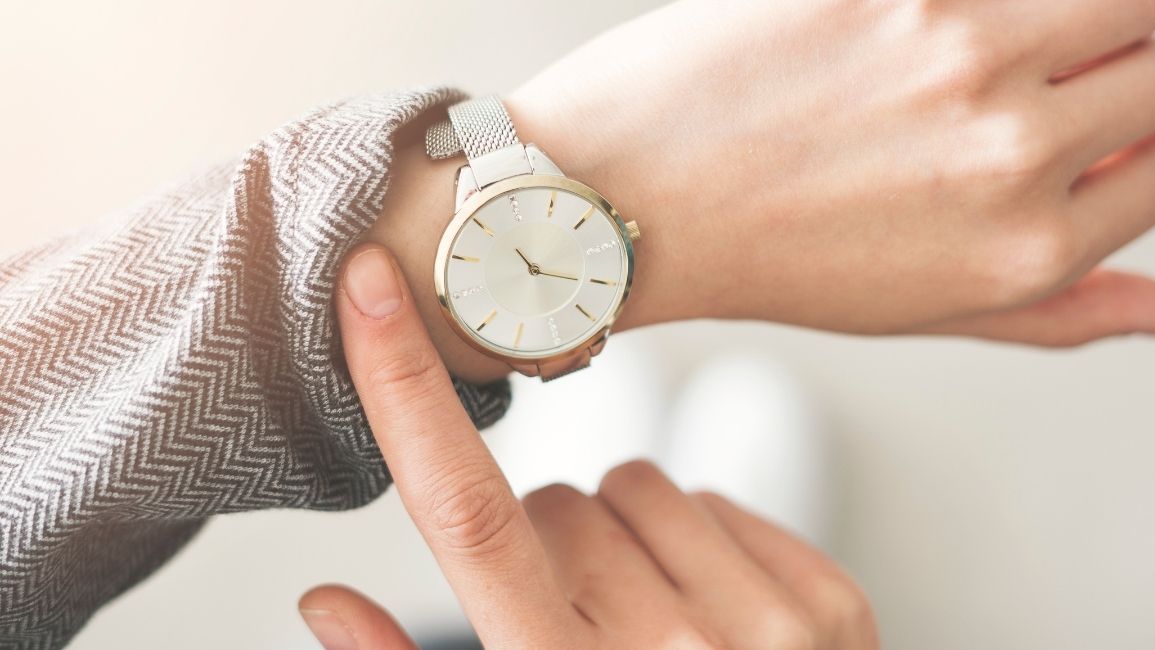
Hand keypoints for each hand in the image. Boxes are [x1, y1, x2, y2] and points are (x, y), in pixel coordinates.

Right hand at [300, 243, 878, 647]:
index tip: (371, 286)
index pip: (466, 513)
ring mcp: (765, 627)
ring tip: (642, 620)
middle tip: (569, 623)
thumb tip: (321, 598)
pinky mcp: (828, 605)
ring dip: (621, 537)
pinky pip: (715, 499)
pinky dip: (696, 543)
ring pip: (635, 484)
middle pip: (554, 501)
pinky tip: (705, 613)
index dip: (406, 392)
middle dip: (544, 546)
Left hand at [508, 0, 1154, 345]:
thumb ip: (1062, 313)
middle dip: (1112, 76)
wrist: (628, 195)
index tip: (1065, 142)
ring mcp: (961, 53)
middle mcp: (1013, 151)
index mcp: (1028, 249)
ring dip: (1074, 10)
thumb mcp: (925, 314)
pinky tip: (922, 26)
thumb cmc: (772, 256)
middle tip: (1021, 87)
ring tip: (984, 40)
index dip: (1127, 152)